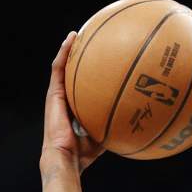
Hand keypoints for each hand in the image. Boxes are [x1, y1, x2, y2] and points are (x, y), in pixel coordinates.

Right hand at [42, 31, 104, 174]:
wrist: (67, 157)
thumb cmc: (85, 153)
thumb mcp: (106, 136)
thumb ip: (117, 126)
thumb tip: (138, 122)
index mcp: (75, 107)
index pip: (81, 86)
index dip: (88, 73)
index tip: (100, 61)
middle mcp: (65, 98)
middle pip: (71, 73)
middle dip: (78, 57)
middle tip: (88, 42)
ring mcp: (57, 95)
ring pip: (62, 66)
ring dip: (69, 49)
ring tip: (77, 34)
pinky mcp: (53, 93)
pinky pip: (58, 68)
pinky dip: (64, 52)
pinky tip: (71, 39)